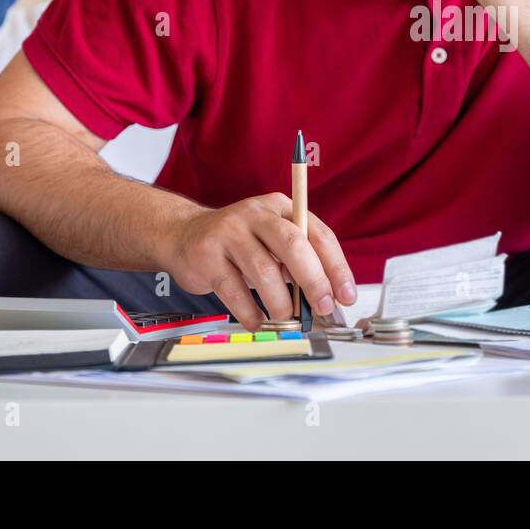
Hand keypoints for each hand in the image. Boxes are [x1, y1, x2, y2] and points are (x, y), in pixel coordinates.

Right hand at [167, 192, 356, 329]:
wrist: (183, 234)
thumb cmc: (240, 241)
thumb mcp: (272, 239)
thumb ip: (298, 259)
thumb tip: (326, 296)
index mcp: (281, 207)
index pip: (318, 234)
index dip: (336, 266)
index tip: (345, 293)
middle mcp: (256, 214)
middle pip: (293, 245)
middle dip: (314, 281)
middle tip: (322, 307)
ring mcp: (229, 233)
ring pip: (263, 271)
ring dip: (280, 302)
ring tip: (284, 316)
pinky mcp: (207, 256)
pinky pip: (234, 291)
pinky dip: (250, 313)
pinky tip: (257, 321)